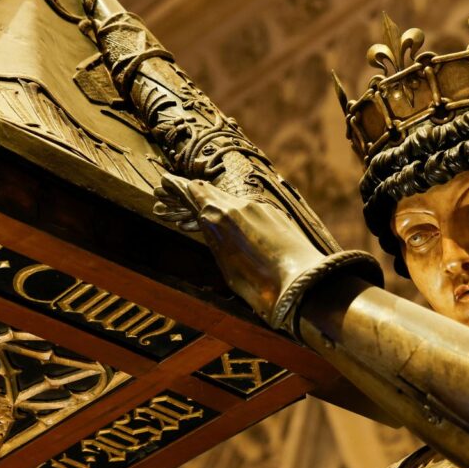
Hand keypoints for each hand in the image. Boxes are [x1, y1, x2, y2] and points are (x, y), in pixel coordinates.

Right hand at [155, 174, 325, 323]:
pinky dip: (228, 212)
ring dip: (208, 204)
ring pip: (226, 200)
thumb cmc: (263, 285)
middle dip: (188, 194)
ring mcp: (258, 208)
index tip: (164, 182)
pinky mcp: (274, 215)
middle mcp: (238, 205)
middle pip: (208, 192)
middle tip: (169, 196)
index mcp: (220, 217)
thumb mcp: (226, 266)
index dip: (176, 187)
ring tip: (192, 215)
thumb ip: (216, 240)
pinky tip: (224, 224)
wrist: (304, 285)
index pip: (192, 192)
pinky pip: (244, 208)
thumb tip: (209, 226)